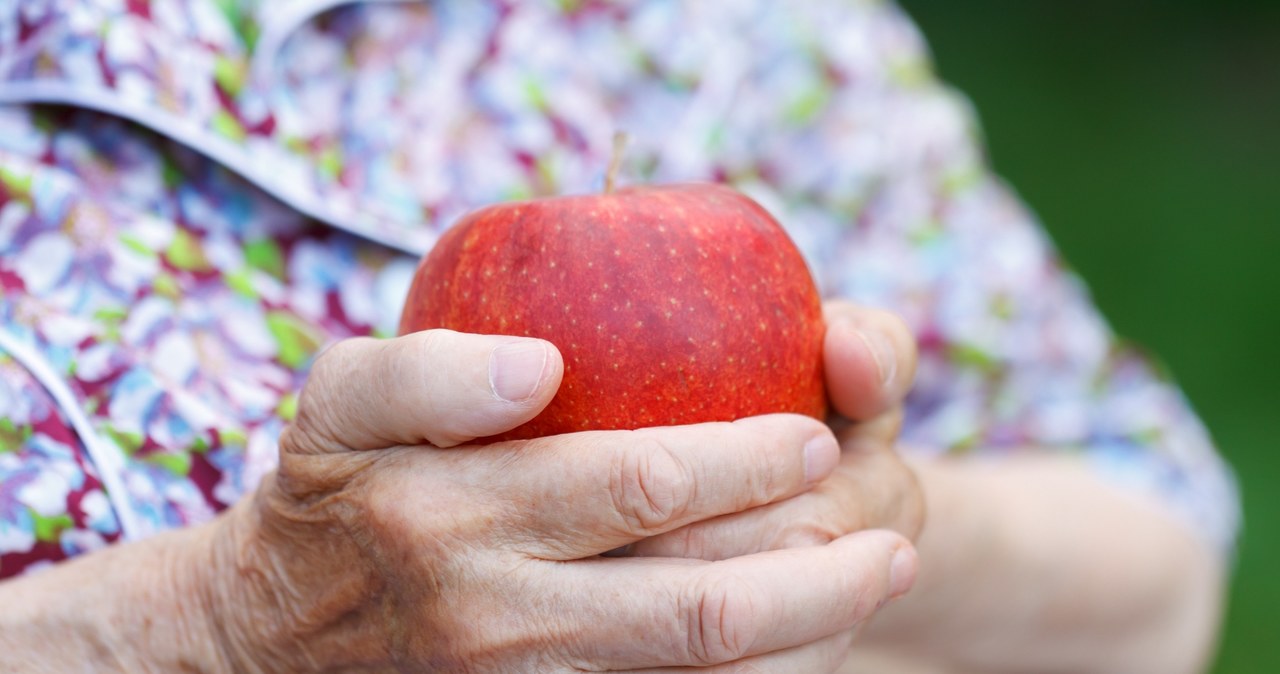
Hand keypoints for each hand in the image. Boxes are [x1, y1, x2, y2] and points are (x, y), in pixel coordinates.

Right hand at [202, 329, 918, 671]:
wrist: (270, 643)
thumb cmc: (328, 497)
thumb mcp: (338, 401)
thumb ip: (429, 369)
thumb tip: (545, 366)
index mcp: (459, 515)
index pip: (642, 485)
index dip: (748, 461)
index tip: (814, 431)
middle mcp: (502, 617)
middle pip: (700, 607)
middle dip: (819, 569)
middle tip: (891, 530)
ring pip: (702, 673)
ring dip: (811, 634)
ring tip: (883, 580)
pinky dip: (754, 673)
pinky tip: (807, 638)